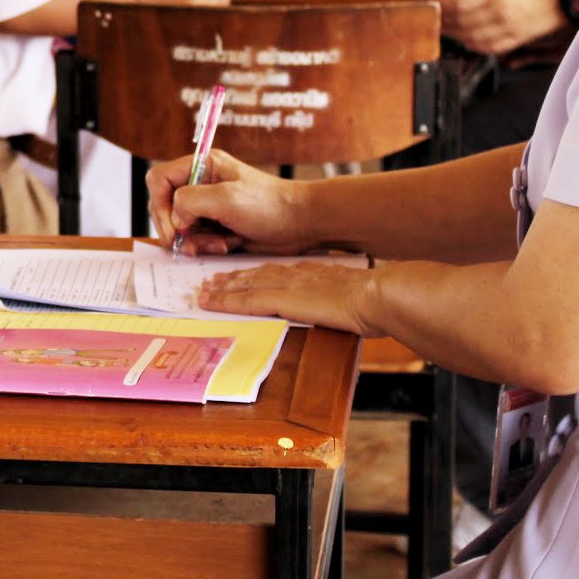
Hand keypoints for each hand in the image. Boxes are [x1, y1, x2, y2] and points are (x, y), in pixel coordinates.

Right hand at [146, 149, 309, 255]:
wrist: (301, 224)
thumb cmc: (269, 205)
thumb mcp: (226, 198)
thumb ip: (189, 201)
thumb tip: (175, 219)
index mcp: (202, 166)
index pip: (159, 180)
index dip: (159, 205)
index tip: (174, 227)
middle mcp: (201, 184)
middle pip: (164, 205)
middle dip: (174, 228)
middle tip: (188, 244)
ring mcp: (208, 206)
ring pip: (179, 226)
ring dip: (193, 241)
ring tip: (217, 245)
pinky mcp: (216, 226)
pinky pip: (196, 239)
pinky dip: (205, 247)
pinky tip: (226, 246)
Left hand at [197, 261, 384, 334]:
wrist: (375, 296)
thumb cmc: (374, 299)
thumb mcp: (355, 294)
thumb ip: (344, 298)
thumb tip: (350, 307)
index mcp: (311, 273)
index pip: (275, 272)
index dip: (255, 274)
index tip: (240, 275)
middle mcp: (294, 275)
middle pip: (255, 274)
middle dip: (232, 278)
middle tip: (210, 281)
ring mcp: (286, 286)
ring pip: (244, 285)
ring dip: (221, 288)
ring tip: (203, 290)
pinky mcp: (281, 299)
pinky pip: (244, 299)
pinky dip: (224, 300)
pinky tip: (208, 301)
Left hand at [442, 0, 569, 55]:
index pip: (460, 4)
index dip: (442, 7)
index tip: (431, 6)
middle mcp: (505, 12)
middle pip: (466, 22)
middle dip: (447, 23)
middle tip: (433, 22)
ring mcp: (517, 26)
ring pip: (479, 37)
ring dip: (460, 36)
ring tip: (447, 32)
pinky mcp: (529, 34)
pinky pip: (499, 45)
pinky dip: (481, 46)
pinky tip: (471, 43)